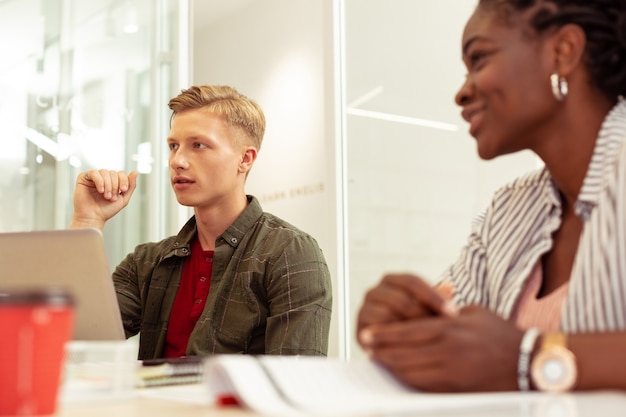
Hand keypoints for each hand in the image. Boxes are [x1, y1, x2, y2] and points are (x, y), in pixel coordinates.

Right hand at [70, 169, 137, 229]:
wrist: (93, 218)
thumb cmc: (106, 210)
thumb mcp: (123, 199)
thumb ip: (131, 186)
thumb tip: (135, 172)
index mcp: (113, 182)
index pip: (121, 173)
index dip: (124, 180)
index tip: (123, 190)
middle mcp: (103, 178)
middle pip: (113, 173)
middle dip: (115, 186)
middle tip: (112, 197)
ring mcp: (94, 177)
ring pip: (105, 172)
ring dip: (108, 185)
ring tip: (106, 196)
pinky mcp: (84, 178)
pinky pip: (93, 172)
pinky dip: (99, 181)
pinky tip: (100, 190)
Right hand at [356, 274, 456, 346]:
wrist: (394, 346)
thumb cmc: (415, 323)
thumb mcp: (428, 309)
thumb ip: (436, 299)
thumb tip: (448, 287)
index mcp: (392, 281)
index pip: (412, 281)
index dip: (433, 296)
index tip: (453, 313)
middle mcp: (375, 291)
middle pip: (400, 299)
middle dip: (422, 316)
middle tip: (441, 331)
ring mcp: (365, 309)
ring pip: (388, 314)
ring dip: (408, 329)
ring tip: (427, 341)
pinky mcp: (361, 329)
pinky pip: (377, 332)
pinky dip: (394, 340)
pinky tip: (411, 349)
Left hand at [363, 305, 523, 391]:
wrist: (529, 362)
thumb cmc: (501, 334)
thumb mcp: (472, 313)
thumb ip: (445, 313)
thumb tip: (423, 314)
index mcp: (450, 328)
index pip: (407, 331)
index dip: (384, 334)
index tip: (368, 333)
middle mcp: (448, 351)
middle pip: (403, 353)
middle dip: (381, 350)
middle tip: (366, 347)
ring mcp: (451, 372)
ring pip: (410, 371)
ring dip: (391, 366)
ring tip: (379, 360)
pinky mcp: (456, 388)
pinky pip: (424, 385)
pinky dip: (407, 379)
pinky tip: (400, 373)